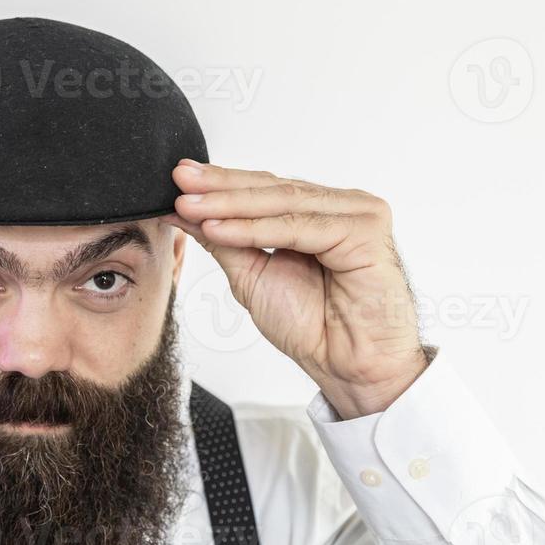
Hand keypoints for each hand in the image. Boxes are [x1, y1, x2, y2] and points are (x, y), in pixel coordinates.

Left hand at [162, 160, 427, 418]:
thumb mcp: (251, 274)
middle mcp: (341, 207)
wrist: (347, 365)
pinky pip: (300, 227)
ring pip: (283, 203)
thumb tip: (184, 211)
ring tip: (189, 206)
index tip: (178, 179)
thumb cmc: (312, 326)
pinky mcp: (366, 231)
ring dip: (230, 205)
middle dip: (220, 188)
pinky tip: (219, 229)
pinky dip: (256, 229)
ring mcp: (358, 215)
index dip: (220, 183)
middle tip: (180, 182)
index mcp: (320, 211)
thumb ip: (223, 238)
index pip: (265, 188)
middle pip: (272, 189)